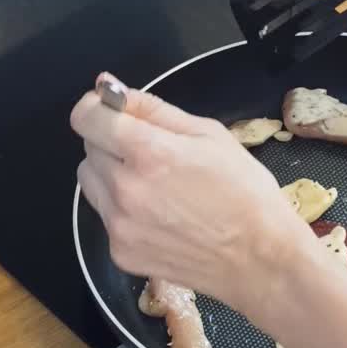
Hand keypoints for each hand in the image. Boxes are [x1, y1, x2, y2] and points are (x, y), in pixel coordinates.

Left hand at [70, 74, 309, 312]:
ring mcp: (119, 226)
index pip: (86, 118)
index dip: (96, 108)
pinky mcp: (121, 253)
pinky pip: (106, 218)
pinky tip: (161, 216)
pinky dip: (123, 212)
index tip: (112, 112)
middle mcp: (125, 189)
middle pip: (88, 150)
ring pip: (92, 184)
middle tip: (151, 154)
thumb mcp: (210, 134)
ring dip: (112, 177)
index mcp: (149, 153)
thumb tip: (109, 87)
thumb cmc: (245, 193)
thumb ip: (153, 109)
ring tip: (155, 187)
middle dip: (111, 144)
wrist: (260, 259)